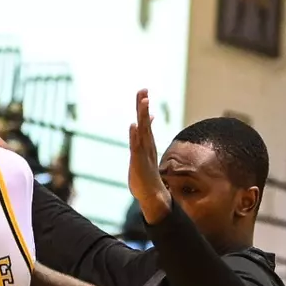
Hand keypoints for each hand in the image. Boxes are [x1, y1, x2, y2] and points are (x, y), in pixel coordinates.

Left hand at [127, 89, 169, 223]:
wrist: (152, 196)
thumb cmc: (145, 178)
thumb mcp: (142, 159)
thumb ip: (142, 148)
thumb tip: (142, 142)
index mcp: (147, 144)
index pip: (145, 123)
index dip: (144, 109)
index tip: (144, 93)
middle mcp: (146, 146)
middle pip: (144, 122)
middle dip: (143, 105)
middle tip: (143, 89)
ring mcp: (143, 152)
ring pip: (142, 130)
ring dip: (142, 115)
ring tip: (143, 100)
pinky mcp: (138, 161)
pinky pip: (136, 146)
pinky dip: (135, 135)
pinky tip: (133, 125)